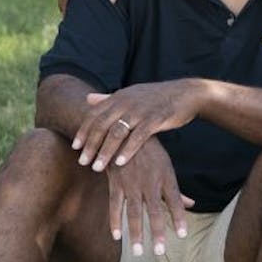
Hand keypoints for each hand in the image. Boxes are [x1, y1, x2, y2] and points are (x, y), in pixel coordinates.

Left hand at [73, 81, 201, 170]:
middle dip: (90, 145)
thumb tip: (88, 99)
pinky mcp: (155, 119)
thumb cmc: (156, 98)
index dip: (84, 131)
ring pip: (116, 133)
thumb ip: (109, 98)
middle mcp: (126, 102)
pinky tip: (120, 164)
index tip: (75, 147)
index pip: (94, 115)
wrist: (185, 93)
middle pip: (101, 125)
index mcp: (119, 97)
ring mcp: (140, 110)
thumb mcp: (131, 95)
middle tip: (82, 162)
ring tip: (97, 167)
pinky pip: (137, 137)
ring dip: (105, 152)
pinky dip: (127, 151)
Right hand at [104, 136, 191, 255]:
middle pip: (156, 211)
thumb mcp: (166, 167)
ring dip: (136, 233)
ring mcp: (132, 183)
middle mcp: (151, 182)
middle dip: (158, 232)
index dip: (179, 217)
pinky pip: (115, 205)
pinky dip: (115, 221)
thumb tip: (192, 205)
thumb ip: (176, 190)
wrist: (125, 130)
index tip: (183, 234)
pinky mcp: (116, 182)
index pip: (175, 201)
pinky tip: (117, 237)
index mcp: (166, 177)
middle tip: (159, 252)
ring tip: (138, 252)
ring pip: (135, 212)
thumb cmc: (150, 152)